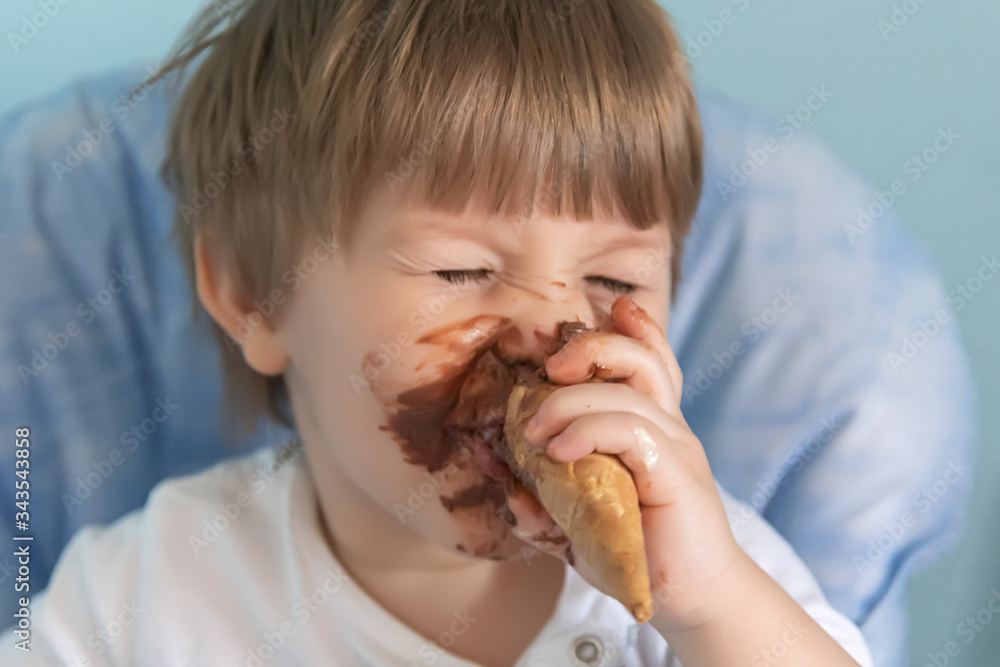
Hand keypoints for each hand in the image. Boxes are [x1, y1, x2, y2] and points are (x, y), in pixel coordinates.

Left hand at [506, 295, 746, 630]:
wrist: (689, 600)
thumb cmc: (635, 552)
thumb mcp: (579, 519)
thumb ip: (542, 495)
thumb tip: (498, 474)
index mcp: (653, 427)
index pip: (651, 361)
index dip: (634, 330)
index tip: (610, 309)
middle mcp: (669, 427)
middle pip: (641, 359)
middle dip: (593, 347)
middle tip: (550, 369)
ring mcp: (676, 447)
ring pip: (627, 391)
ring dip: (570, 402)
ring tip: (535, 434)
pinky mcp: (676, 473)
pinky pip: (630, 430)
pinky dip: (588, 431)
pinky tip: (560, 453)